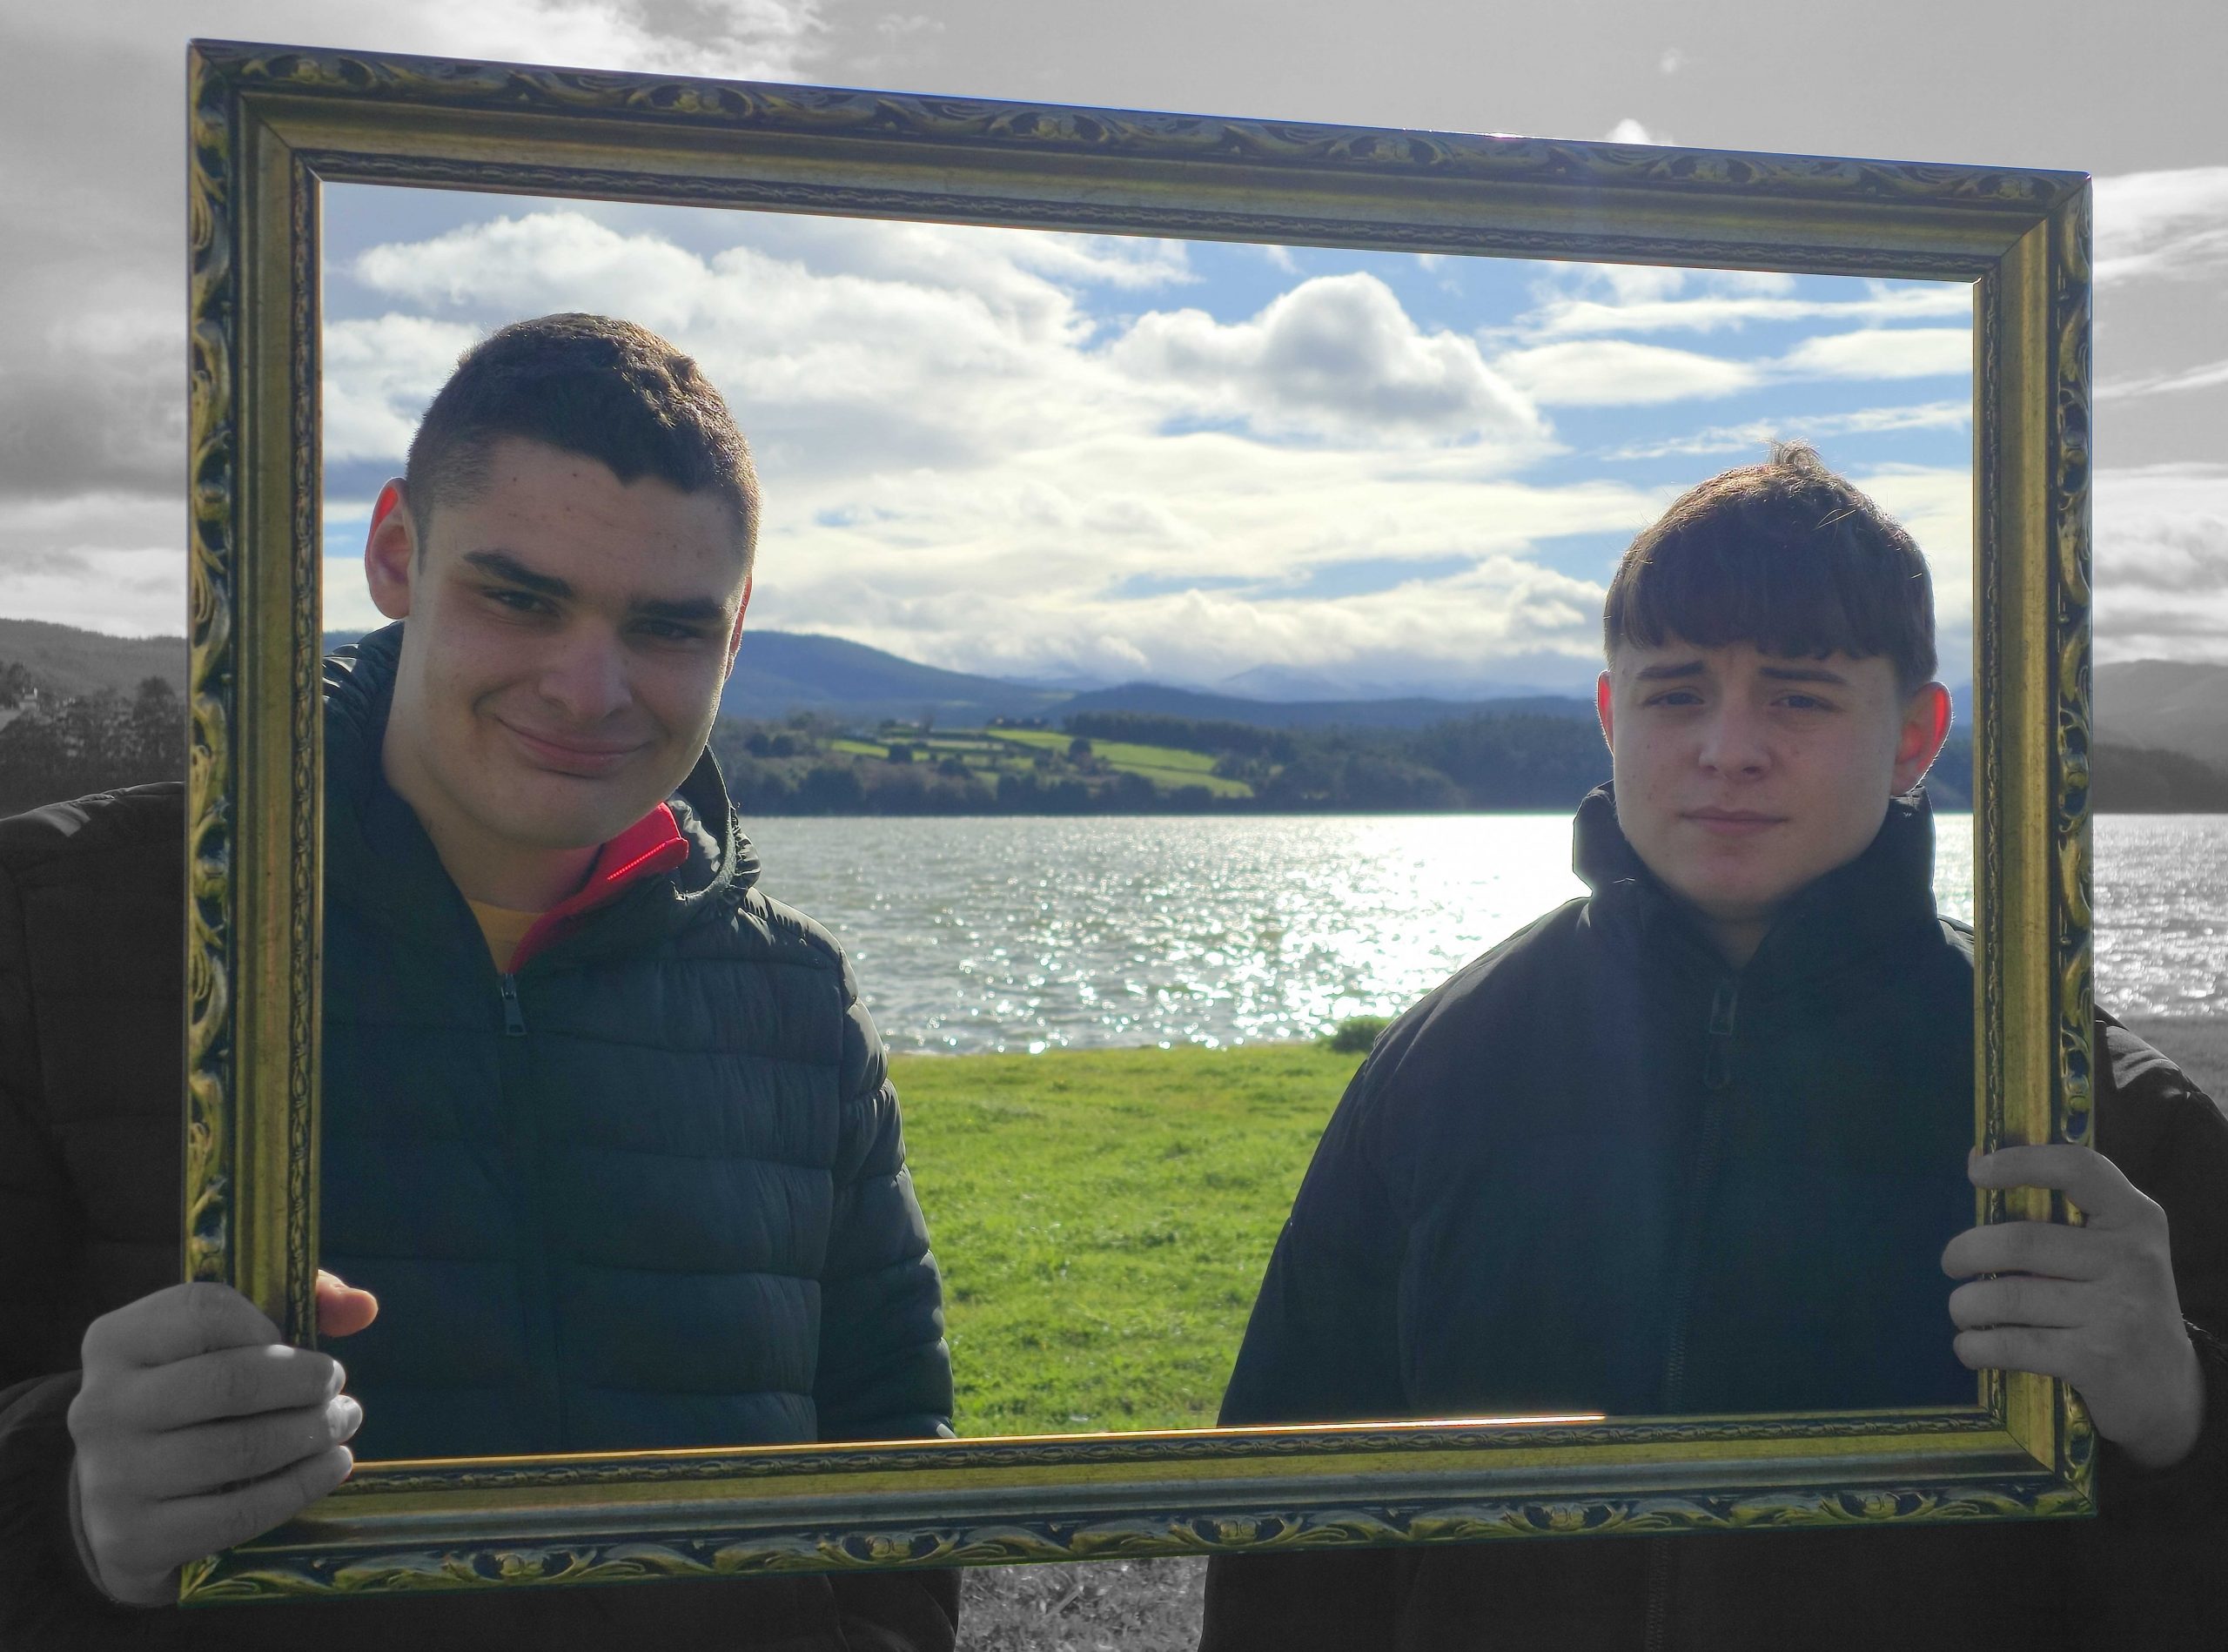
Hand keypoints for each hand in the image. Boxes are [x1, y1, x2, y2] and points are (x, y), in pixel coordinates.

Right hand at [66, 1273, 377, 1605]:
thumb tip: (362, 1308)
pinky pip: (237, 1513)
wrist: (122, 1500)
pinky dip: (300, 1487)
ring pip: (239, 1449)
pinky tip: (331, 1468)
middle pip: (230, 1382)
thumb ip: (295, 1303)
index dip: (271, 1325)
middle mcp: (101, 1405)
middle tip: (339, 1393)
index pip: (206, 1311)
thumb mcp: (223, 1339)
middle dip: (306, 1384)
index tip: (300, 1346)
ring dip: (311, 1435)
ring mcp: (111, 1476)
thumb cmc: (190, 1402)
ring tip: (342, 1425)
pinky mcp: (133, 1537)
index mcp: (117, 1341)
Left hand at [1943, 1144, 2202, 1469]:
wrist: (2168, 1389)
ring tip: (1962, 1309)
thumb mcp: (2111, 1250)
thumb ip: (2057, 1210)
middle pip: (2021, 1242)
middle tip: (1952, 1264)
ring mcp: (2118, 1312)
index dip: (2020, 1162)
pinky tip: (1970, 1346)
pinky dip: (1975, 1346)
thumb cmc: (2118, 1304)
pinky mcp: (2097, 1360)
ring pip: (2008, 1297)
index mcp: (2136, 1218)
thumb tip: (1975, 1158)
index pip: (2078, 1168)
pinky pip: (2013, 1345)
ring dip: (1965, 1305)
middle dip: (1965, 1252)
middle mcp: (2132, 1259)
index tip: (1975, 1172)